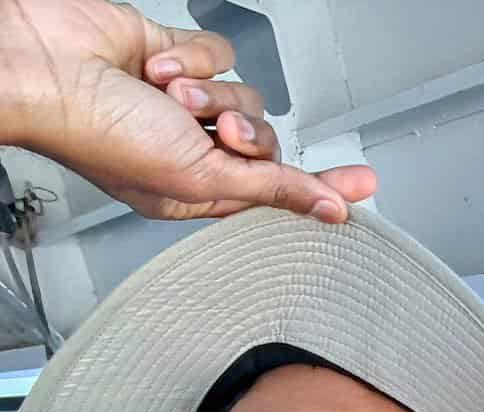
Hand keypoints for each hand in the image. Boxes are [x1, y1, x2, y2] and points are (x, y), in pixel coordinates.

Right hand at [0, 0, 374, 221]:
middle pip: (267, 143)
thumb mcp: (200, 176)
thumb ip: (272, 189)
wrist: (45, 66)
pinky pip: (219, 54)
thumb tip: (330, 210)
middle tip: (219, 131)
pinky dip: (190, 56)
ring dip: (211, 94)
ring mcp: (185, 103)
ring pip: (246, 95)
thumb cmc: (99, 132)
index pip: (276, 192)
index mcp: (196, 190)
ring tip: (168, 96)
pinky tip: (155, 65)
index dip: (319, 188)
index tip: (363, 185)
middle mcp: (193, 149)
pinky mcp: (177, 58)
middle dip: (247, 133)